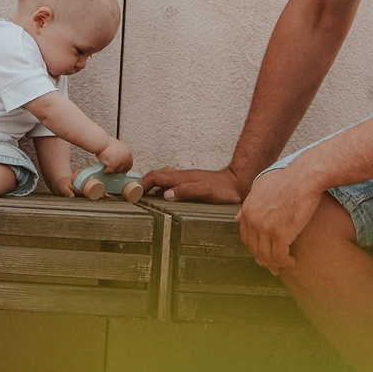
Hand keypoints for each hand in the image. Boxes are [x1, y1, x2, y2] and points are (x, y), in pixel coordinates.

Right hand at [98, 138, 134, 174]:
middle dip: (118, 169)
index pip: (130, 164)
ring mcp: (120, 162)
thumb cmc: (107, 143)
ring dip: (112, 170)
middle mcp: (125, 158)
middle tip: (113, 169)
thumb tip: (119, 159)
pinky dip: (106, 171)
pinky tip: (104, 169)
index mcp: (128, 153)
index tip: (123, 170)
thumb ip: (121, 154)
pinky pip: (109, 171)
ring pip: (116, 171)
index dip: (126, 168)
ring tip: (107, 167)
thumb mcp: (118, 147)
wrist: (101, 143)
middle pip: (123, 168)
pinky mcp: (113, 165)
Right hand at [135, 163, 251, 203]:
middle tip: (136, 193)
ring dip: (153, 184)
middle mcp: (182, 177)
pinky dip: (163, 187)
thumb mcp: (205, 191)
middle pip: (157, 175)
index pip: (156, 177)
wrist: (238, 183)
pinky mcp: (191, 183)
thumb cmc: (224, 189)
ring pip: (164, 178)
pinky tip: (165, 196)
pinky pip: (171, 183)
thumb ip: (186, 191)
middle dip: (144, 182)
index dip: (143, 183)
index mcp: (182, 178)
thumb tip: (166, 195)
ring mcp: (186, 179)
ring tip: (146, 195)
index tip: (134, 192)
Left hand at [237, 164, 324, 272]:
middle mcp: (252, 219)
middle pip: (254, 249)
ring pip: (266, 255)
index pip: (246, 237)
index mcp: (247, 209)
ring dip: (275, 264)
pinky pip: (279, 256)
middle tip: (273, 267)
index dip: (254, 248)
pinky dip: (285, 262)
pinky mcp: (280, 233)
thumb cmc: (289, 179)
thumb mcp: (261, 186)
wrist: (304, 177)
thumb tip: (236, 218)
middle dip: (264, 260)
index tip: (263, 255)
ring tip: (284, 265)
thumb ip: (249, 203)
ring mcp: (265, 227)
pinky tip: (292, 262)